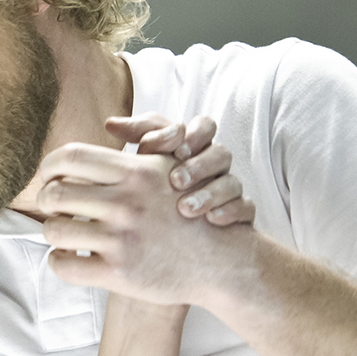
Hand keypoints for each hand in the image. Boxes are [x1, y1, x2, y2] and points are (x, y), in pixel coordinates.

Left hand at [35, 123, 255, 303]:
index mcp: (135, 173)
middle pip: (53, 194)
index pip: (70, 157)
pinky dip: (58, 261)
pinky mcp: (119, 274)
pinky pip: (64, 266)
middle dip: (43, 200)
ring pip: (54, 231)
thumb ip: (140, 145)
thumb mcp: (170, 168)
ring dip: (50, 231)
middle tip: (47, 205)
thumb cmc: (188, 210)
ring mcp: (122, 240)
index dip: (49, 165)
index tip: (47, 176)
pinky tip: (66, 258)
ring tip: (58, 232)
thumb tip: (109, 123)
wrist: (219, 262)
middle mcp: (126, 204)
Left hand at [104, 114, 255, 225]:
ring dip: (210, 193)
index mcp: (196, 146)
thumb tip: (111, 124)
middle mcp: (215, 165)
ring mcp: (229, 188)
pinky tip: (212, 220)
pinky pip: (245, 208)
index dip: (192, 134)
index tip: (171, 147)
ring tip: (185, 208)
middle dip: (199, 165)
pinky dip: (230, 212)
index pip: (204, 127)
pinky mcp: (239, 213)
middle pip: (221, 153)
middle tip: (176, 180)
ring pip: (232, 182)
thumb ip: (138, 137)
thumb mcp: (147, 160)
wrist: (174, 231)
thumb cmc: (158, 187)